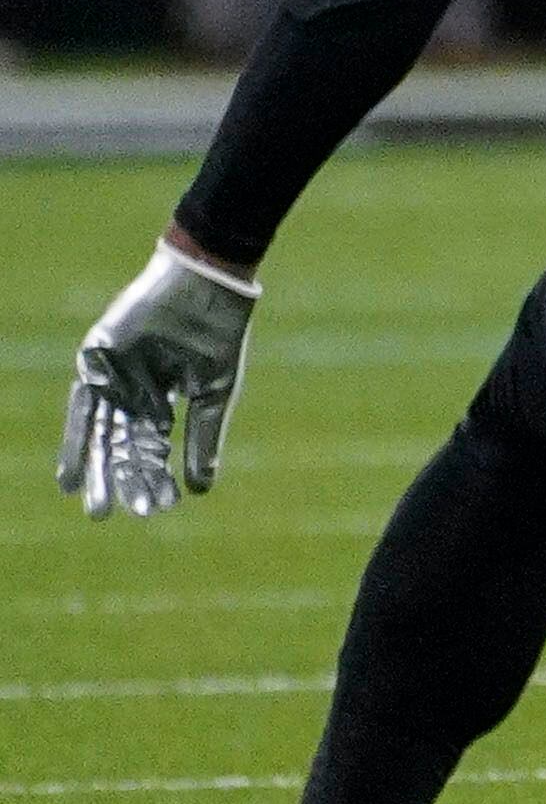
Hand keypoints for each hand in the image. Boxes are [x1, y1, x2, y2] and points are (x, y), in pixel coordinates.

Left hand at [57, 238, 261, 518]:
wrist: (205, 287)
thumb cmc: (218, 335)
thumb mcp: (212, 394)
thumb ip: (201, 440)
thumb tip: (200, 491)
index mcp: (162, 398)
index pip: (153, 447)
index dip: (154, 476)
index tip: (158, 509)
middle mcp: (132, 392)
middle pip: (121, 445)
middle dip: (117, 480)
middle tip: (110, 516)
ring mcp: (112, 378)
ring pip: (100, 434)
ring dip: (95, 470)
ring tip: (94, 508)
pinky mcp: (96, 363)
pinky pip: (82, 409)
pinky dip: (76, 443)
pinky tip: (70, 477)